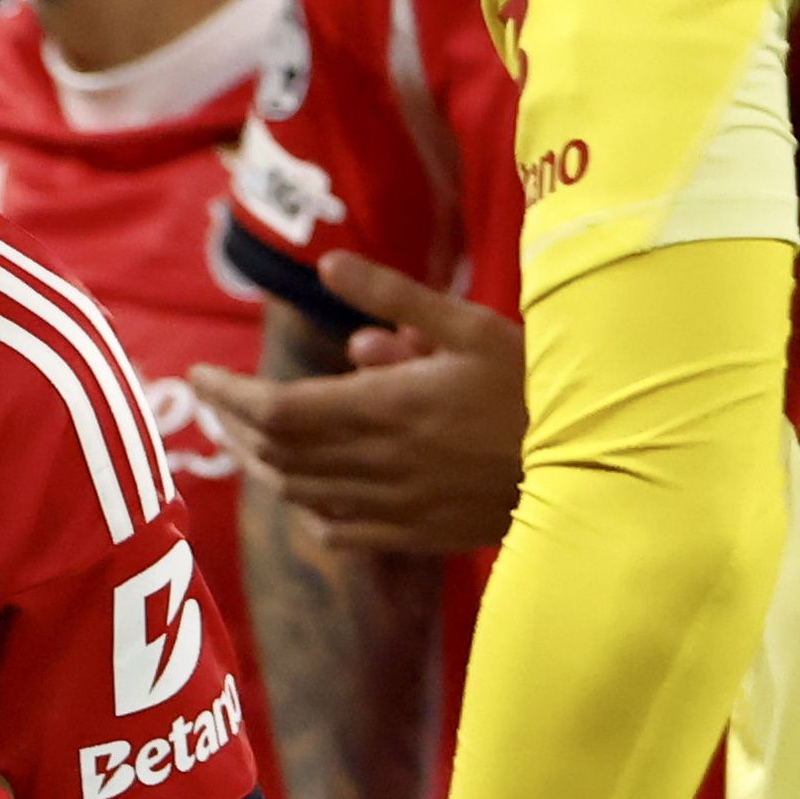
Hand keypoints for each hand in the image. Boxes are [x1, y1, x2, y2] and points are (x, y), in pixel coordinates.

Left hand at [182, 258, 525, 557]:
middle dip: (232, 425)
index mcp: (387, 407)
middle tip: (213, 400)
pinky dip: (307, 509)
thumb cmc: (537, 384)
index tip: (200, 375)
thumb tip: (329, 264)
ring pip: (300, 493)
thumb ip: (394, 295)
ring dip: (263, 465)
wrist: (600, 465)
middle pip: (275, 453)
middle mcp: (381, 462)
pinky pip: (340, 531)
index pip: (276, 408)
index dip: (227, 394)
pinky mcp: (417, 534)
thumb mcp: (470, 325)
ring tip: (244, 437)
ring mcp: (396, 505)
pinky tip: (303, 493)